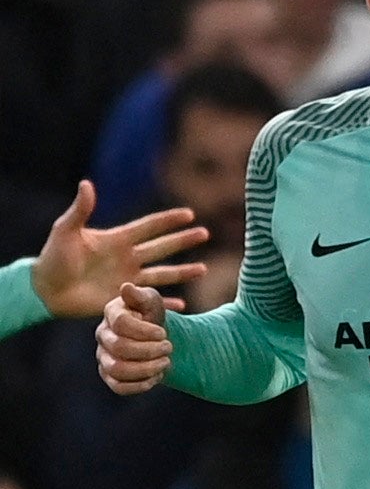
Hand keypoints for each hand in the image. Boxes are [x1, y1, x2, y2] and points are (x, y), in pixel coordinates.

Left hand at [33, 181, 206, 317]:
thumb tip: (86, 183)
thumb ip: (80, 210)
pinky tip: (182, 305)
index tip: (189, 214)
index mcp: (117, 240)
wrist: (44, 290)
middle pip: (162, 248)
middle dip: (183, 241)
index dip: (168, 220)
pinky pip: (149, 301)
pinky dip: (166, 304)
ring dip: (182, 272)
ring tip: (203, 269)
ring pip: (162, 274)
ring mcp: (127, 279)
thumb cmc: (52, 258)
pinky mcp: (122, 299)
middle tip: (205, 234)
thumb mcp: (65, 231)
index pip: (148, 227)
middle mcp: (127, 258)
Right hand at [95, 282, 175, 394]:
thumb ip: (141, 296)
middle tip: (169, 347)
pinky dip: (141, 385)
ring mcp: (104, 357)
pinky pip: (119, 387)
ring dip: (147, 369)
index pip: (121, 324)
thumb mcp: (151, 301)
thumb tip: (127, 287)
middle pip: (120, 348)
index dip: (145, 331)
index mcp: (112, 314)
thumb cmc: (152, 314)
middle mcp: (103, 335)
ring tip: (166, 362)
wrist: (158, 337)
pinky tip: (158, 377)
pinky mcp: (109, 376)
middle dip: (150, 350)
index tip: (163, 332)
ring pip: (118, 370)